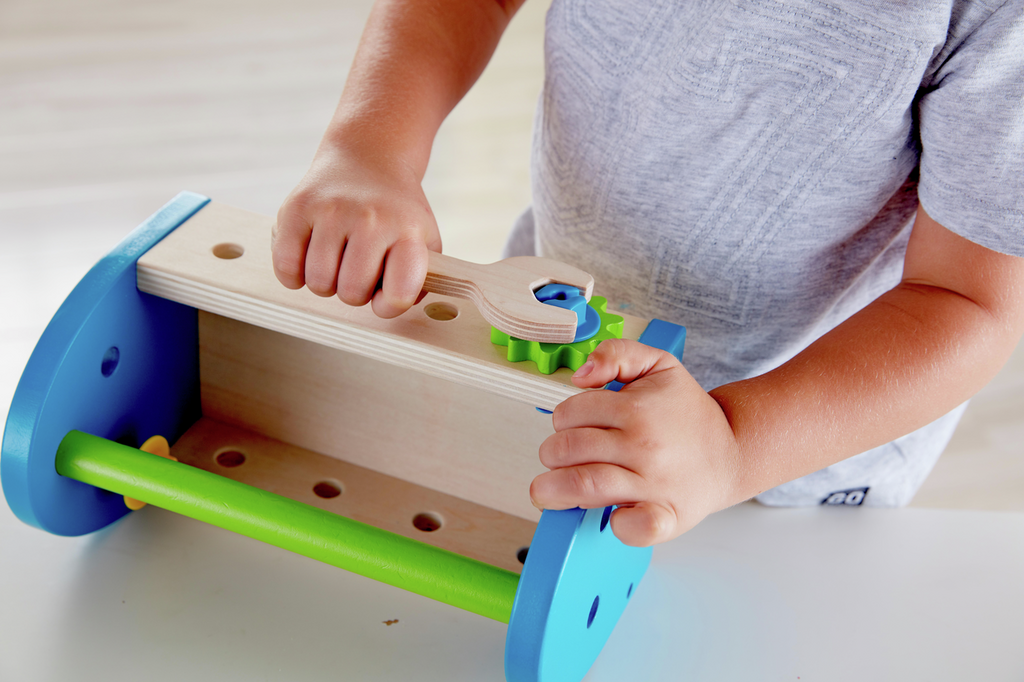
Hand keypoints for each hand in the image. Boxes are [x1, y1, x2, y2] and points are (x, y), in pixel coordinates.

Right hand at [272, 141, 441, 317]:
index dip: (389, 305)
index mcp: (408, 232)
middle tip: (358, 270)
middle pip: (351, 293)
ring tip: (336, 261)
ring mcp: (332, 211)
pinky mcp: (297, 207)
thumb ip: (418, 282)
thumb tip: (387, 306)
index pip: (399, 295)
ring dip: (325, 283)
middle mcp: (371, 219)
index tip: (386, 292)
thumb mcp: (424, 241)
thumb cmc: (395, 214)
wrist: (369, 159)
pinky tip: (309, 259)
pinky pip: (286, 266)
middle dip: (353, 292)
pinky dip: (294, 274)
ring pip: (318, 283)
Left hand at [530, 339, 743, 546]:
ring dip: (556, 490)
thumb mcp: (658, 365)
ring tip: (550, 490)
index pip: (570, 414)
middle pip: (569, 451)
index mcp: (637, 409)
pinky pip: (635, 527)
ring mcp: (654, 483)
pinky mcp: (667, 516)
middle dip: (553, 454)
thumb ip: (616, 354)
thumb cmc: (687, 414)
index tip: (570, 427)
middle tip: (558, 458)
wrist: (732, 452)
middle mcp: (644, 446)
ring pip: (586, 485)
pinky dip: (618, 525)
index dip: (562, 419)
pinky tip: (611, 516)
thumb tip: (581, 375)